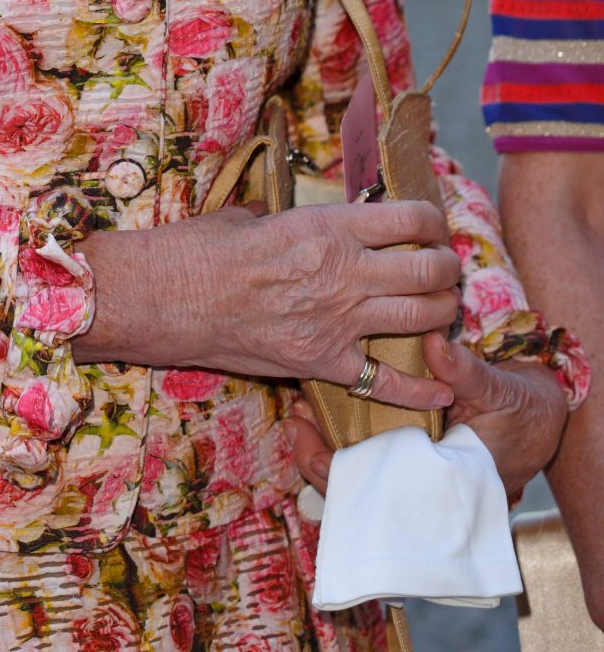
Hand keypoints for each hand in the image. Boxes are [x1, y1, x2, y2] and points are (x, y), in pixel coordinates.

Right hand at [74, 199, 460, 412]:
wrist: (170, 298)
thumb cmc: (202, 249)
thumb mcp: (252, 215)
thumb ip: (286, 218)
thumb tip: (289, 215)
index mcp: (328, 226)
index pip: (409, 217)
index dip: (432, 220)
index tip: (433, 225)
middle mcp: (344, 271)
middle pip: (428, 269)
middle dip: (448, 267)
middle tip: (445, 268)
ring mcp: (337, 321)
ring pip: (421, 317)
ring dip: (442, 312)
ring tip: (442, 308)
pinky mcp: (322, 363)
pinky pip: (386, 382)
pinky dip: (420, 391)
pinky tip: (441, 393)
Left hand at [290, 333, 567, 500]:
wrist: (539, 418)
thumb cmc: (521, 412)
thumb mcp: (499, 392)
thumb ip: (467, 373)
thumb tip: (434, 345)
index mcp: (436, 478)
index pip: (368, 490)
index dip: (329, 466)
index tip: (304, 435)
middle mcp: (417, 477)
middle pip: (350, 482)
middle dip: (316, 452)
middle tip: (295, 416)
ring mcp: (412, 461)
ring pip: (355, 467)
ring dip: (326, 437)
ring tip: (304, 405)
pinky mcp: (412, 439)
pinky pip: (370, 446)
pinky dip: (346, 425)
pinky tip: (327, 394)